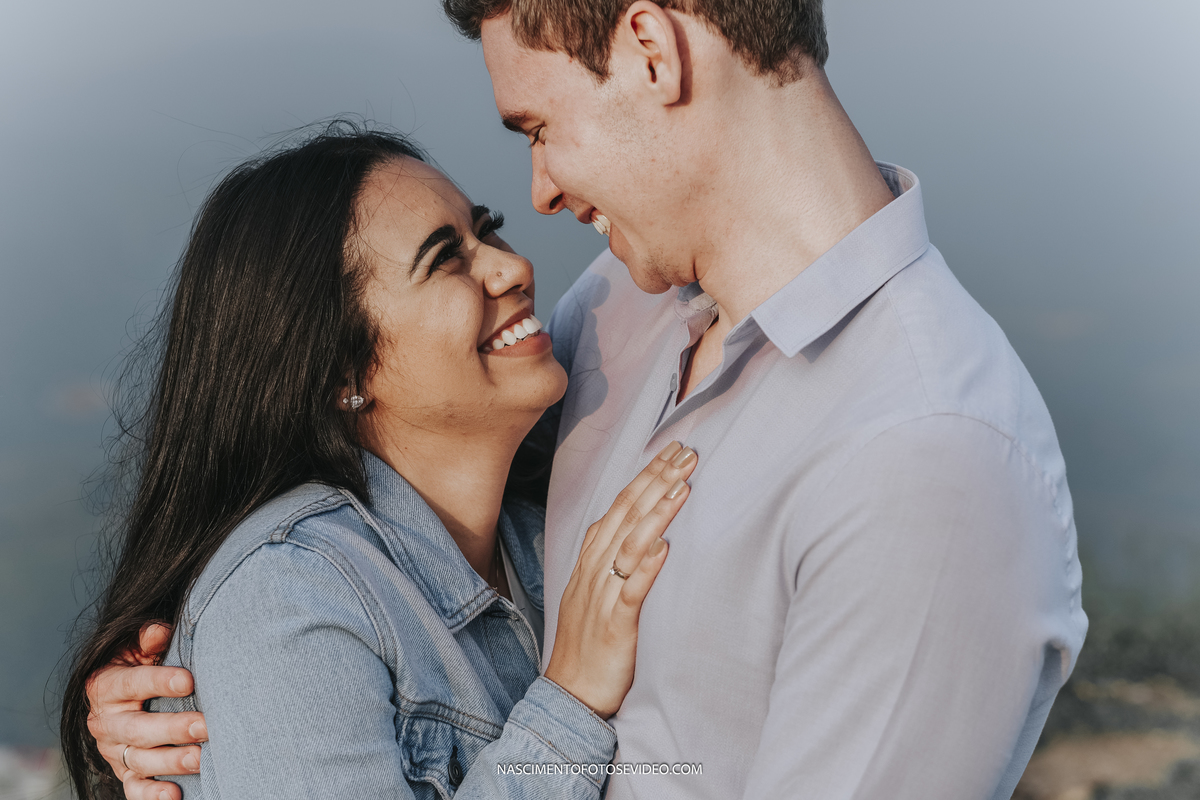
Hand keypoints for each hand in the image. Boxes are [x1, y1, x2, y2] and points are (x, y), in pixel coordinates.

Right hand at [86, 622, 206, 799]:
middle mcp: (106, 722)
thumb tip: (158, 631)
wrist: (122, 696)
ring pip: (140, 760)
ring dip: (172, 762)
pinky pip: (133, 788)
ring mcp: (114, 750)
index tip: (189, 680)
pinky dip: (151, 794)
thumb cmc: (140, 664)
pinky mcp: (124, 772)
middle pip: (138, 729)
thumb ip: (148, 639)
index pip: (131, 683)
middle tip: (206, 726)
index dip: (159, 682)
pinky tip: (175, 795)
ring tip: (202, 759)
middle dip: (173, 728)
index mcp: (106, 686)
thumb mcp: (138, 648)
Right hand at [545, 441, 696, 717]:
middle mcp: (594, 571)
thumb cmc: (590, 645)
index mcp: (591, 561)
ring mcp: (602, 597)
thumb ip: (614, 561)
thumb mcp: (597, 593)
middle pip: (626, 515)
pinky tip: (664, 546)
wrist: (569, 695)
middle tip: (687, 452)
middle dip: (657, 480)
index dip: (645, 477)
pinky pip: (631, 591)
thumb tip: (646, 534)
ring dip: (656, 513)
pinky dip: (647, 568)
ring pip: (629, 545)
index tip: (671, 451)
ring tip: (683, 485)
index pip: (620, 507)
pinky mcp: (615, 626)